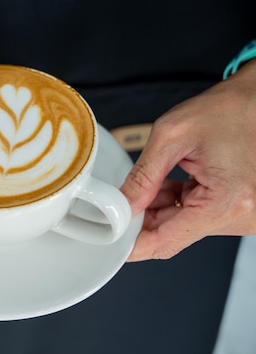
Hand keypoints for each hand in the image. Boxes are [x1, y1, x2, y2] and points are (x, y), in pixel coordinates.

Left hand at [120, 61, 255, 260]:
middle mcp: (243, 216)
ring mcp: (245, 216)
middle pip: (174, 236)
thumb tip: (122, 205)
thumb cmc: (227, 109)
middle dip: (143, 220)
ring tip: (157, 178)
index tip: (111, 239)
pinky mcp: (241, 210)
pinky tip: (172, 183)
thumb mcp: (171, 135)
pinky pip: (198, 217)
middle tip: (122, 199)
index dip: (133, 244)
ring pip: (184, 227)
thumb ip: (143, 176)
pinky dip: (178, 204)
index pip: (168, 241)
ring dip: (161, 209)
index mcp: (228, 201)